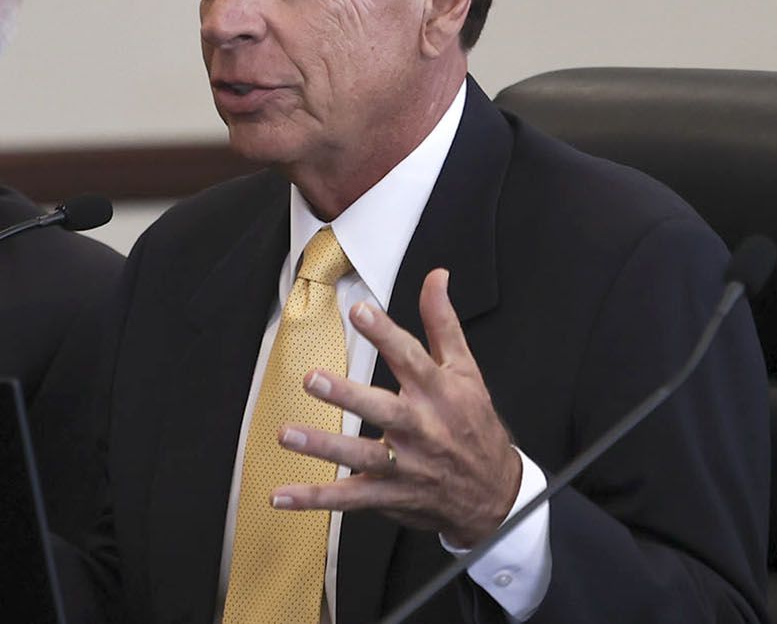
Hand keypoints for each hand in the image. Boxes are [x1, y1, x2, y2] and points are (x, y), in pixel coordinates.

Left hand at [268, 267, 520, 547]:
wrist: (494, 494)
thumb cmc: (475, 425)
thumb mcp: (467, 370)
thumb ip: (443, 322)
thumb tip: (436, 276)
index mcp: (438, 392)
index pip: (411, 357)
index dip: (386, 332)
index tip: (360, 310)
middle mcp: (421, 428)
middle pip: (382, 410)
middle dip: (347, 395)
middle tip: (312, 378)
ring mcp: (405, 465)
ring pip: (360, 456)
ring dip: (323, 446)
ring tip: (288, 434)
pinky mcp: (390, 494)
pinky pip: (348, 499)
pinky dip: (314, 500)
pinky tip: (282, 495)